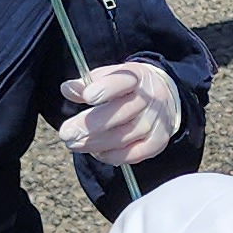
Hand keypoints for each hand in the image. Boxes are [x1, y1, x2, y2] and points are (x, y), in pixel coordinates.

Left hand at [57, 60, 181, 165]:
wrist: (166, 97)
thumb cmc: (129, 87)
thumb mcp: (111, 76)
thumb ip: (89, 82)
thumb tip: (67, 89)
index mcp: (137, 76)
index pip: (123, 81)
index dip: (105, 88)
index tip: (86, 97)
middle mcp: (150, 98)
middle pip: (121, 113)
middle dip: (91, 125)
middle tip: (66, 133)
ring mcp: (157, 121)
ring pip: (124, 136)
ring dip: (96, 143)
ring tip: (74, 145)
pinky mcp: (159, 140)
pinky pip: (134, 153)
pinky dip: (113, 155)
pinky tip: (97, 153)